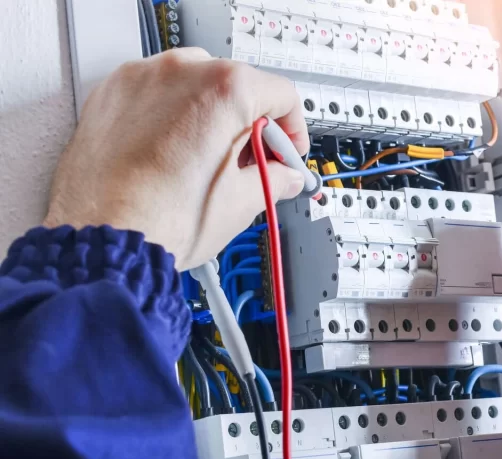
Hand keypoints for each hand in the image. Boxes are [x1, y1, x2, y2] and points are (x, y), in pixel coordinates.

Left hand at [43, 49, 309, 269]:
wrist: (103, 239)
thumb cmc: (162, 221)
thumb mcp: (242, 202)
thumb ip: (274, 179)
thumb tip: (283, 177)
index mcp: (224, 89)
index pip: (280, 94)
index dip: (292, 129)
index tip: (286, 151)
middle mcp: (181, 70)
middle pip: (235, 85)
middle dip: (249, 123)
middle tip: (252, 162)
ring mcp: (140, 79)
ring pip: (192, 85)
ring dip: (209, 116)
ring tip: (208, 161)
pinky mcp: (109, 94)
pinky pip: (153, 95)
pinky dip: (170, 116)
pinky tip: (172, 156)